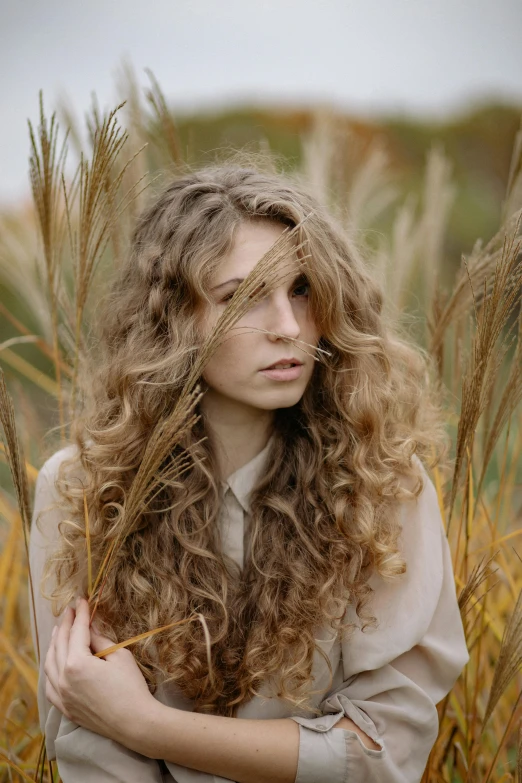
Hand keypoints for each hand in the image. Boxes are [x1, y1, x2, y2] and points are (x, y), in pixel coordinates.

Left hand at [44, 596, 154, 742]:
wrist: (134, 722)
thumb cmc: (131, 687)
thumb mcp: (119, 656)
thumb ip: (100, 640)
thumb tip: (90, 627)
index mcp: (77, 663)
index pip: (76, 631)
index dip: (80, 614)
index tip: (82, 600)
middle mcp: (63, 678)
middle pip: (59, 644)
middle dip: (64, 624)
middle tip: (70, 610)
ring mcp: (61, 695)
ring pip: (49, 664)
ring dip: (54, 644)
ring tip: (59, 630)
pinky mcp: (65, 707)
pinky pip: (49, 685)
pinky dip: (50, 669)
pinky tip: (53, 662)